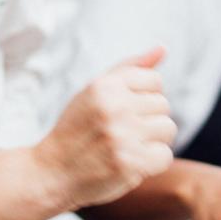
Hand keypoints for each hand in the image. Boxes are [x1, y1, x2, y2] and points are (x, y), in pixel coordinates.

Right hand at [34, 47, 175, 209]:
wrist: (52, 172)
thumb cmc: (77, 129)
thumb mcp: (95, 90)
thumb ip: (130, 68)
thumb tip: (164, 47)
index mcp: (105, 85)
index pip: (155, 81)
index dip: (145, 98)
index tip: (127, 111)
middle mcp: (114, 107)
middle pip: (164, 106)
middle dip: (149, 120)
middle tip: (124, 133)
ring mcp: (122, 136)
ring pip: (168, 129)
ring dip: (153, 141)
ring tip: (129, 147)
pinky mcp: (129, 164)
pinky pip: (165, 156)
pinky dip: (153, 163)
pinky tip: (132, 164)